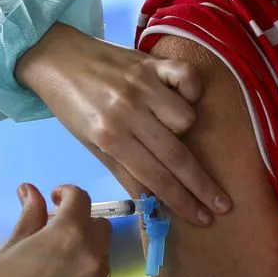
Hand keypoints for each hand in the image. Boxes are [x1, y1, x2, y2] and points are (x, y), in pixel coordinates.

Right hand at [0, 184, 111, 276]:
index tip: (55, 198)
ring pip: (101, 258)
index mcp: (67, 235)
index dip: (66, 193)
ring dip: (84, 253)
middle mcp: (89, 259)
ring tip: (52, 266)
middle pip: (100, 227)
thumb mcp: (11, 246)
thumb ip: (30, 216)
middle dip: (81, 223)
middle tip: (55, 231)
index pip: (80, 199)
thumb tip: (31, 190)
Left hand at [14, 24, 231, 226]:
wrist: (55, 57)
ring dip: (184, 129)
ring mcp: (143, 84)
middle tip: (222, 206)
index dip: (182, 201)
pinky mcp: (152, 62)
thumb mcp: (90, 143)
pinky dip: (191, 90)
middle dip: (201, 185)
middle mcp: (129, 111)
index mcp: (110, 136)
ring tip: (166, 127)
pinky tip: (183, 97)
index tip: (203, 218)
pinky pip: (188, 78)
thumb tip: (154, 203)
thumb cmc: (72, 105)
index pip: (154, 177)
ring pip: (186, 118)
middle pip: (176, 155)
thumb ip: (124, 172)